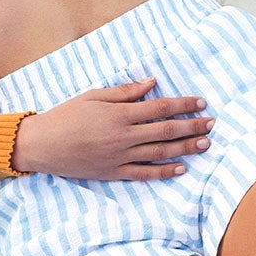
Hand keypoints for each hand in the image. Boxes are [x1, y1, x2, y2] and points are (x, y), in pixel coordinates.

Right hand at [11, 80, 211, 181]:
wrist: (43, 145)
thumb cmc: (67, 115)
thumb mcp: (94, 96)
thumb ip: (125, 91)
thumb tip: (152, 82)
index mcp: (120, 114)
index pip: (160, 108)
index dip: (183, 105)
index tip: (201, 103)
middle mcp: (124, 136)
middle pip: (166, 131)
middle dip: (192, 127)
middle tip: (212, 124)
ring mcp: (120, 157)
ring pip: (160, 153)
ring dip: (185, 148)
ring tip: (205, 144)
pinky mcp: (113, 173)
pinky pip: (144, 173)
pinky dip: (164, 172)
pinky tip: (181, 168)